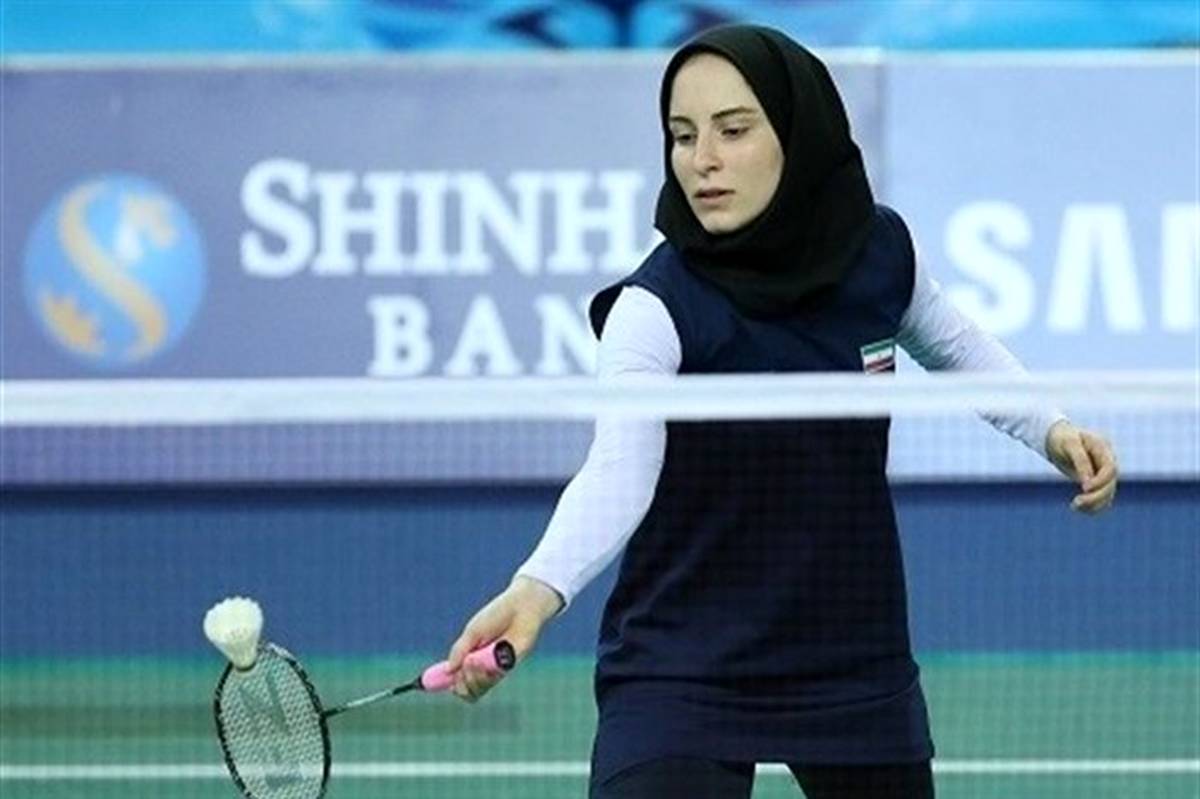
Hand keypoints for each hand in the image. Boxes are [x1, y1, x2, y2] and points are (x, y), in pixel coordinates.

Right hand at [445, 576, 562, 702]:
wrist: (520, 608)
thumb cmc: (497, 615)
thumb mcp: (473, 632)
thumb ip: (459, 651)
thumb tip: (448, 670)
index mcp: (472, 657)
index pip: (459, 682)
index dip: (452, 685)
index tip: (446, 681)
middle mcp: (483, 667)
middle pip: (468, 690)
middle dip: (462, 682)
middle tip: (465, 664)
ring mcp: (496, 669)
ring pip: (479, 689)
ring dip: (472, 677)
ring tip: (474, 659)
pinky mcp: (509, 667)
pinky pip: (494, 679)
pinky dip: (486, 672)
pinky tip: (487, 657)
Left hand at [1045, 420, 1117, 513]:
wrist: (1058, 437)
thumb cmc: (1063, 437)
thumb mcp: (1069, 443)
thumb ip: (1080, 460)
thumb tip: (1087, 482)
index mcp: (1103, 448)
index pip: (1110, 469)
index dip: (1100, 481)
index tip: (1084, 488)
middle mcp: (1107, 461)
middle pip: (1110, 484)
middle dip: (1096, 496)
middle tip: (1076, 503)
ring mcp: (1103, 472)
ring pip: (1107, 493)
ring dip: (1094, 504)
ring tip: (1075, 507)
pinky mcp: (1097, 481)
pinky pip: (1101, 497)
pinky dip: (1093, 506)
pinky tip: (1079, 508)